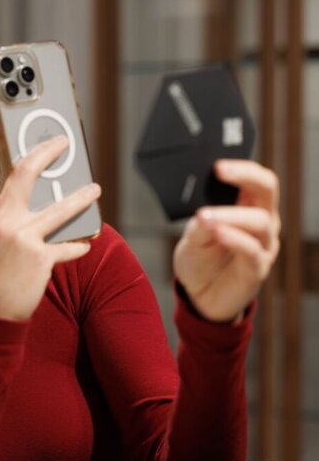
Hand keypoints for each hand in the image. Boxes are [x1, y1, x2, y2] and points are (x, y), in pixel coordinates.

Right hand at [0, 122, 100, 320]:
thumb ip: (1, 218)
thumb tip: (32, 202)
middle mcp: (0, 221)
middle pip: (25, 172)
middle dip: (47, 152)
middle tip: (63, 143)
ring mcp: (21, 237)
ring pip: (61, 208)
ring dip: (82, 197)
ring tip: (94, 190)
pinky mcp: (40, 257)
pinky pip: (67, 246)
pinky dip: (77, 246)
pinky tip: (84, 244)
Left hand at [173, 159, 279, 321]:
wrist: (199, 295)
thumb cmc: (200, 259)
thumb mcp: (193, 234)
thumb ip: (201, 220)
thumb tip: (204, 209)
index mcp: (248, 207)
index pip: (257, 179)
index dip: (242, 168)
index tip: (218, 165)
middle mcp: (262, 222)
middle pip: (268, 189)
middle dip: (245, 176)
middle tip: (220, 172)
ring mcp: (263, 245)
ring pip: (260, 221)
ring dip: (231, 215)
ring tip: (205, 216)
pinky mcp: (257, 269)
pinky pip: (252, 251)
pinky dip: (234, 239)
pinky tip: (217, 233)